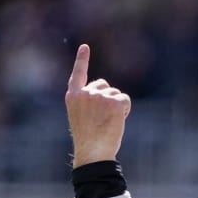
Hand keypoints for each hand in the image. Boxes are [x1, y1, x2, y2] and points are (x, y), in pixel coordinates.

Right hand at [65, 44, 130, 167]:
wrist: (93, 151)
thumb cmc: (89, 140)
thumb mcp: (82, 117)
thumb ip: (90, 103)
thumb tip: (107, 93)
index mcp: (73, 97)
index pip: (78, 74)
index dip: (82, 59)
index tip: (85, 46)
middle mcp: (84, 93)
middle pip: (104, 85)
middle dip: (108, 98)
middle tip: (103, 119)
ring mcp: (98, 96)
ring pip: (115, 93)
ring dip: (117, 106)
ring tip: (108, 122)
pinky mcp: (113, 101)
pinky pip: (124, 99)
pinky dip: (125, 109)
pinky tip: (117, 120)